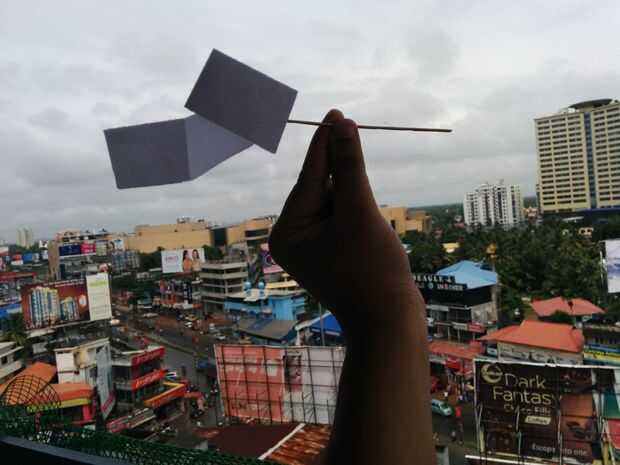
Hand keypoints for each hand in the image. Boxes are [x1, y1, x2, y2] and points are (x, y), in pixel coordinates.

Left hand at [269, 109, 420, 333]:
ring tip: (367, 228)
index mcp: (286, 231)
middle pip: (320, 189)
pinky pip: (340, 217)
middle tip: (360, 180)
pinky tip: (368, 230)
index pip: (309, 177)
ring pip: (333, 202)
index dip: (325, 144)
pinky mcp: (326, 250)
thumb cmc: (374, 269)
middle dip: (345, 182)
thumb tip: (342, 125)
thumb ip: (348, 166)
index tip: (335, 113)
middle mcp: (290, 238)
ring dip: (355, 199)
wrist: (389, 320)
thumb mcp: (360, 211)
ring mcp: (308, 246)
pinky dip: (356, 212)